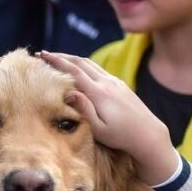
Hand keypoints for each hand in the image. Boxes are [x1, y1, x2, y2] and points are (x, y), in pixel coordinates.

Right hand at [40, 51, 180, 185]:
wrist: (148, 134)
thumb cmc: (121, 136)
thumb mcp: (99, 129)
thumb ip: (83, 110)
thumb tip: (69, 93)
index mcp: (99, 93)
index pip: (74, 71)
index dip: (57, 62)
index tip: (43, 55)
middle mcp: (107, 82)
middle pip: (81, 62)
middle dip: (62, 56)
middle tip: (45, 54)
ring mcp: (115, 82)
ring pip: (91, 64)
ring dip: (73, 59)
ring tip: (59, 59)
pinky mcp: (121, 85)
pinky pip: (99, 70)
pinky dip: (85, 65)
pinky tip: (79, 70)